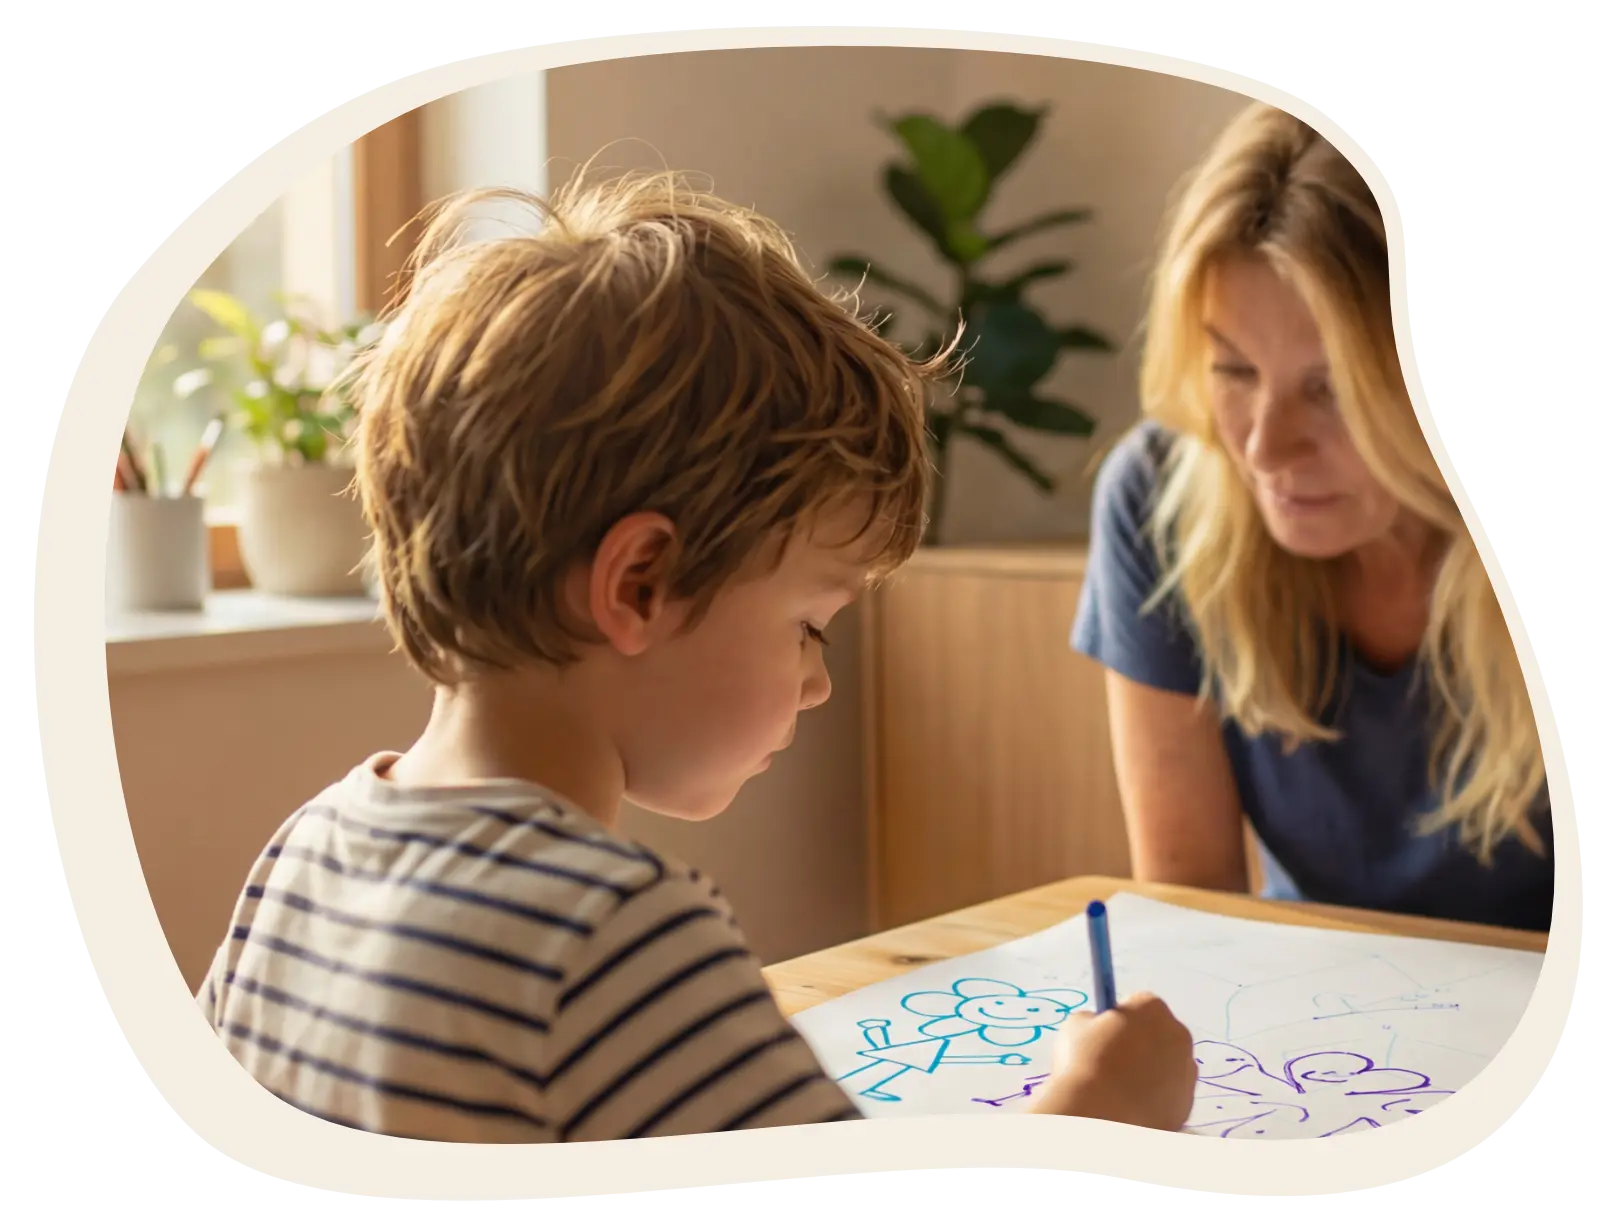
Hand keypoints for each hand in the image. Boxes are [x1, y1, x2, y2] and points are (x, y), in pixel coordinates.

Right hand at [1029, 991, 1196, 1131]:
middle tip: (1112, 1062)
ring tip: (1120, 1090)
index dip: (1120, 1018)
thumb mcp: (1076, 1025)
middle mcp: (1178, 1035)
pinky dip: (1155, 1099)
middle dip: (1141, 1043)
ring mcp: (1187, 1072)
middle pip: (1159, 1033)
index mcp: (1152, 1008)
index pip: (1140, 1004)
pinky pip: (1171, 1095)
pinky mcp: (1188, 1105)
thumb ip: (1094, 1021)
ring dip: (1150, 1071)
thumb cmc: (1084, 1062)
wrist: (1100, 1115)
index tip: (1104, 1035)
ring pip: (1168, 1065)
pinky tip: (1130, 1107)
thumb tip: (1099, 1028)